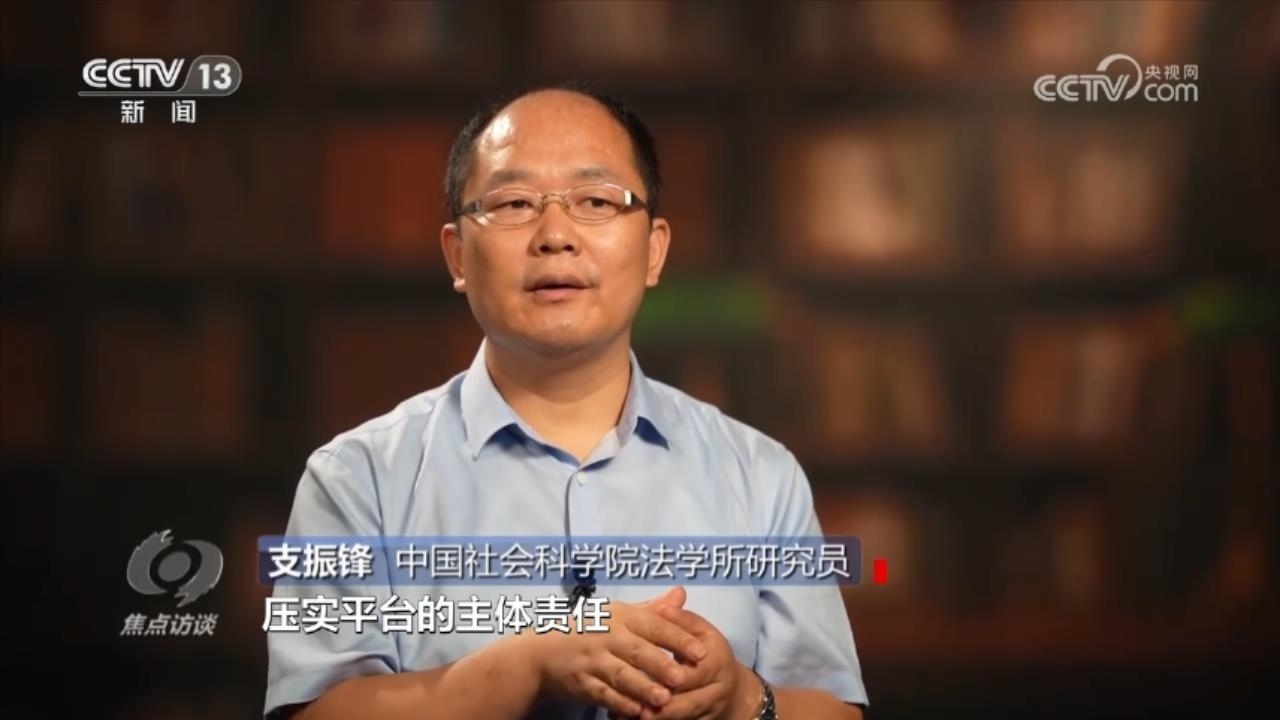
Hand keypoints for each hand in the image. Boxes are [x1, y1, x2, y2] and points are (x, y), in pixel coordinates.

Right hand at [536, 587, 708, 717]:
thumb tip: (681, 594)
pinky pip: (602, 693)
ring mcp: (592, 660)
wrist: (540, 653)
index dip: (677, 637)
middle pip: (637, 650)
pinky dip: (619, 703)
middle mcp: (606, 636)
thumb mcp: (617, 613)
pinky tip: (637, 712)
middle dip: (660, 664)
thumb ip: (652, 609)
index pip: (653, 625)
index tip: (701, 651)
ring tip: (664, 699)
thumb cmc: (587, 629)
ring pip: (620, 674)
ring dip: (642, 687)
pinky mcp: (581, 682)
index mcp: (619, 617)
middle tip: (682, 677)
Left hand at [633, 604, 758, 719]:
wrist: (733, 690)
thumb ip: (682, 619)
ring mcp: (710, 711)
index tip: (644, 673)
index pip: (693, 671)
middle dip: (661, 704)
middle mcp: (717, 690)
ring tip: (632, 715)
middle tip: (635, 704)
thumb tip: (666, 603)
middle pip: (687, 702)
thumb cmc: (710, 653)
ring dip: (658, 718)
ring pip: (683, 718)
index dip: (669, 675)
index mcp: (716, 662)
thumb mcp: (702, 631)